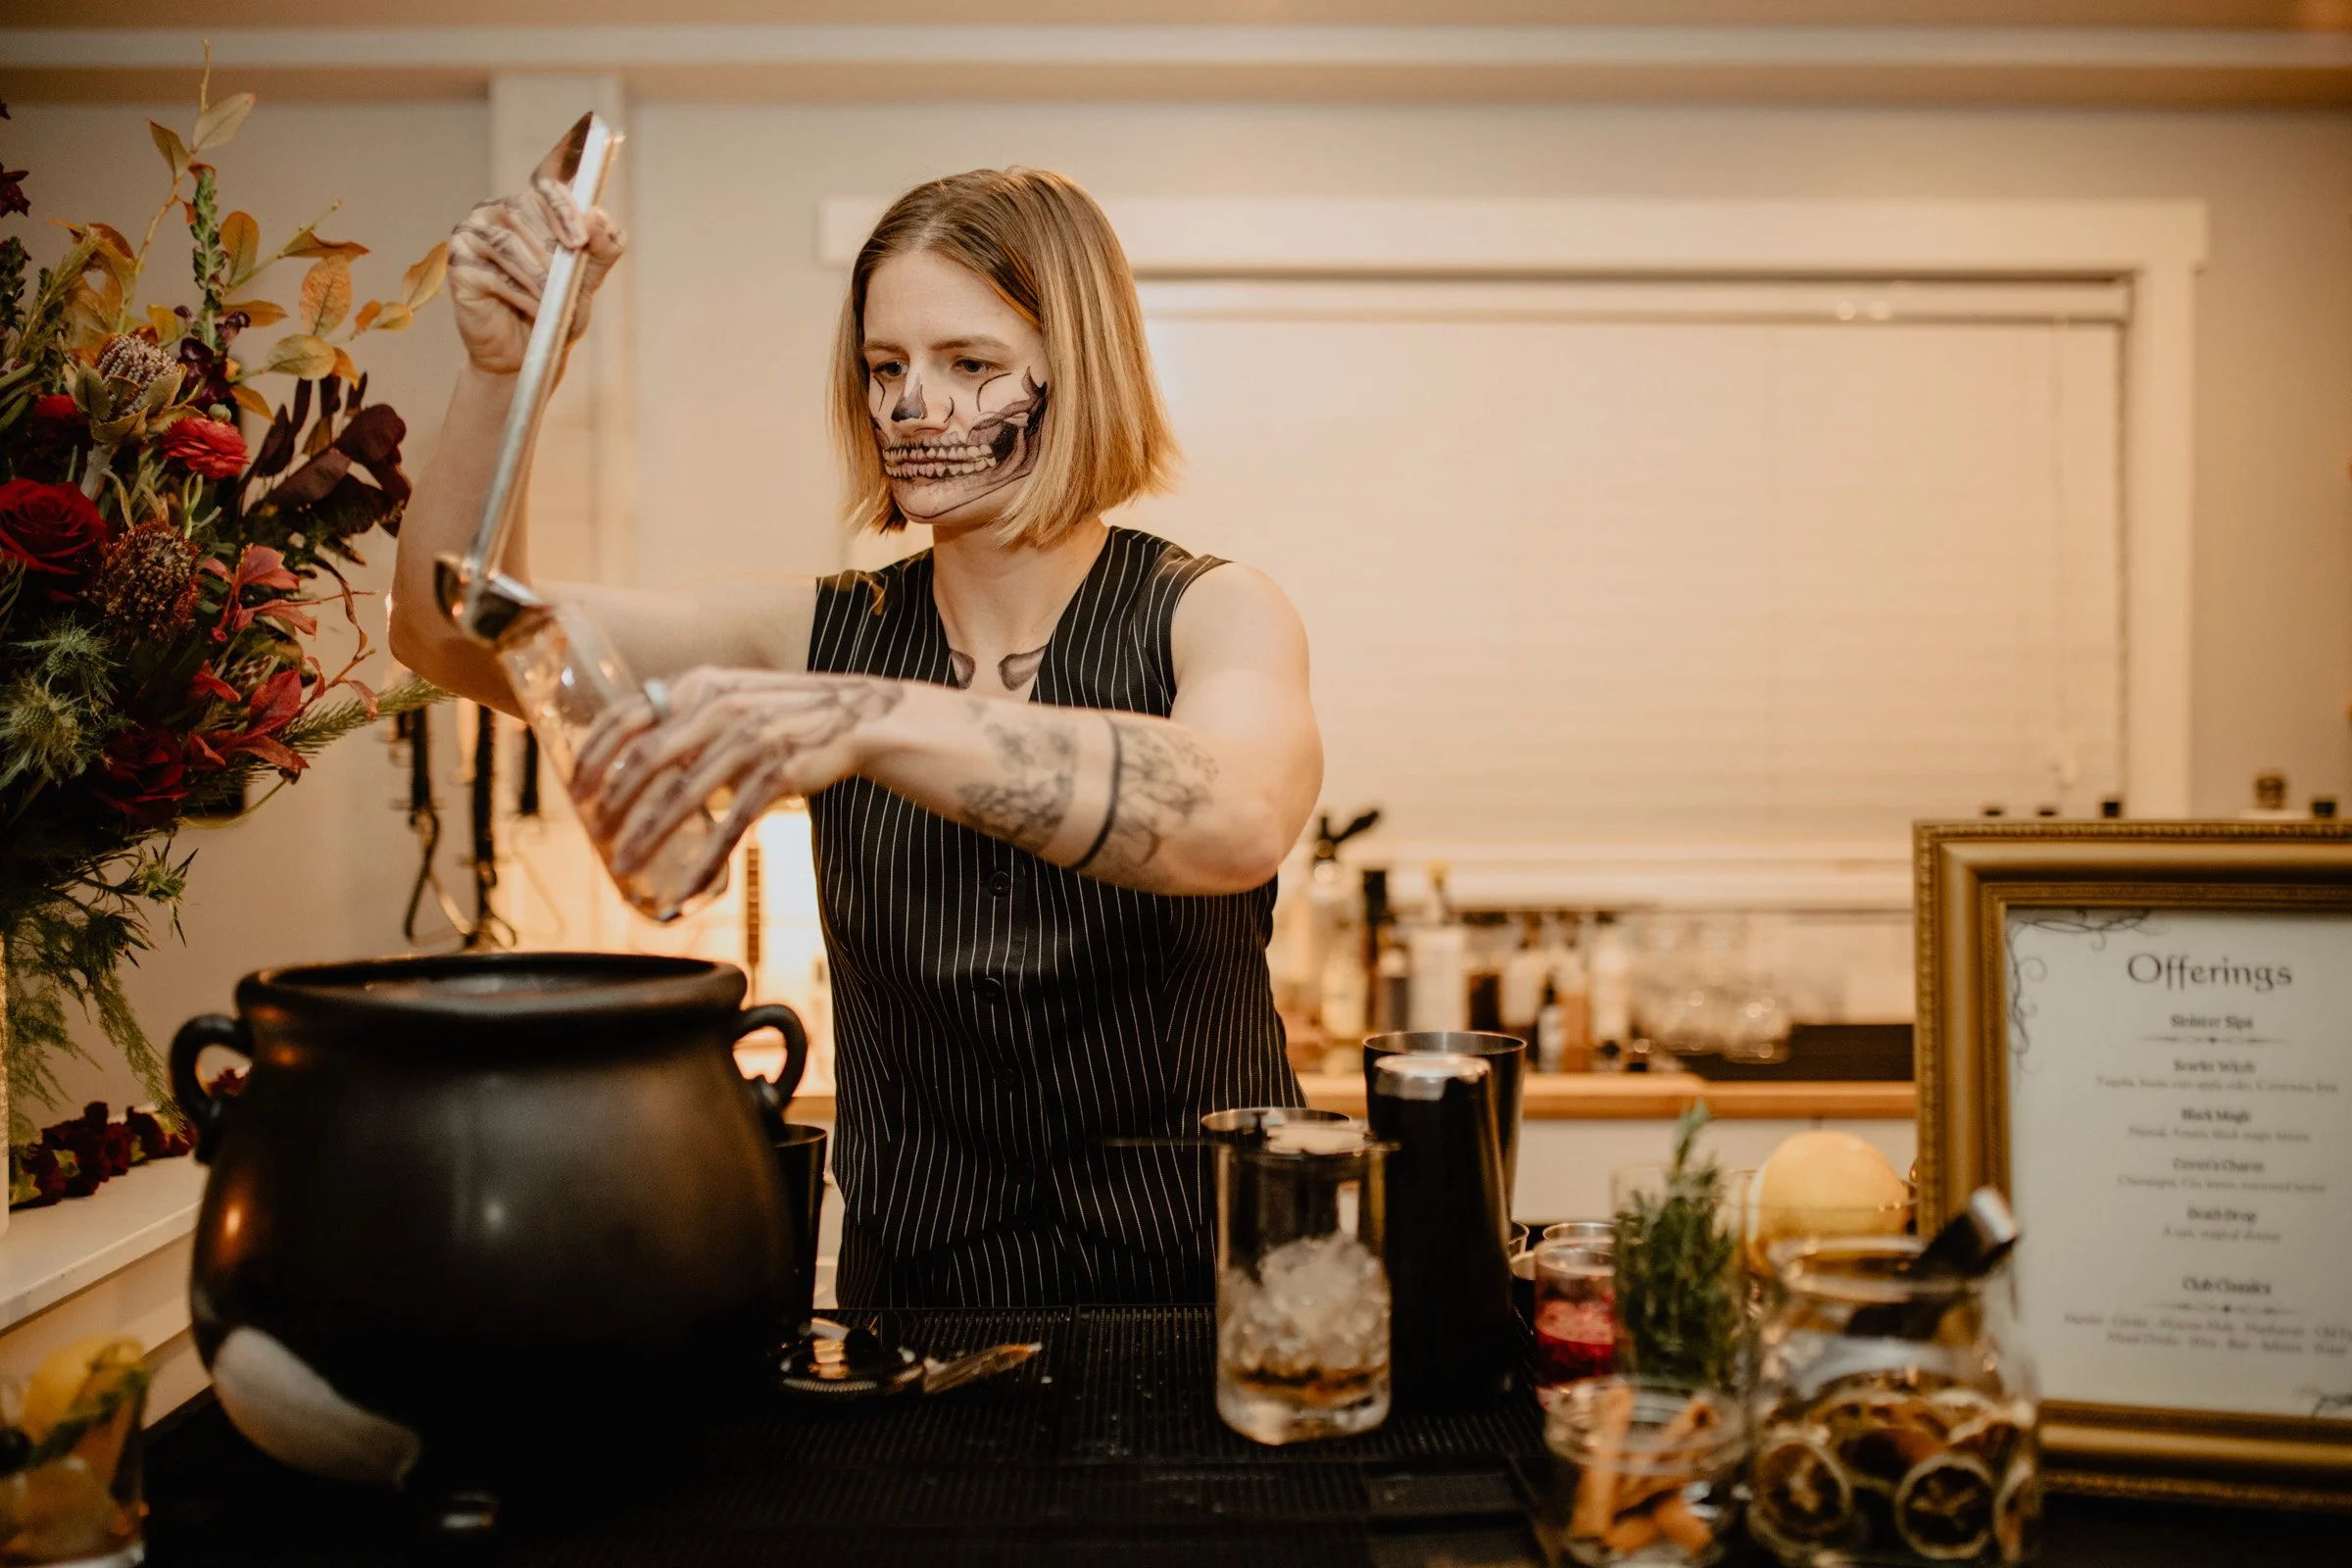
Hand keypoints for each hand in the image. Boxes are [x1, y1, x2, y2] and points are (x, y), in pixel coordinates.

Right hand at [447, 178, 624, 374]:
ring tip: (553, 300)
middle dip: (553, 250)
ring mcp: (471, 234)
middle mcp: (495, 212)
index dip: (563, 206)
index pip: (545, 186)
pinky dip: (520, 293)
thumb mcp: (587, 280)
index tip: (580, 240)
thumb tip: (599, 217)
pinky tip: (533, 309)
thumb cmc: (555, 311)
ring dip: (539, 275)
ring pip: (507, 242)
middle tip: (568, 281)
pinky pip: (491, 271)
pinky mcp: (458, 263)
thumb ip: (601, 249)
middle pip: (524, 211)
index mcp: (529, 207)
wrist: (527, 353)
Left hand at [574, 670, 906, 884]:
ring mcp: (751, 739)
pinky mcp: (779, 773)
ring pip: (682, 798)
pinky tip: (688, 888)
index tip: (577, 790)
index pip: (628, 715)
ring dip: (648, 838)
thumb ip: (691, 721)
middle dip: (614, 804)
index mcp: (700, 685)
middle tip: (596, 837)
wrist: (863, 718)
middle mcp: (720, 707)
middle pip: (647, 761)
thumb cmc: (790, 715)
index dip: (595, 754)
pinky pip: (731, 824)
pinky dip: (706, 861)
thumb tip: (640, 762)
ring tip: (624, 867)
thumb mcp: (735, 700)